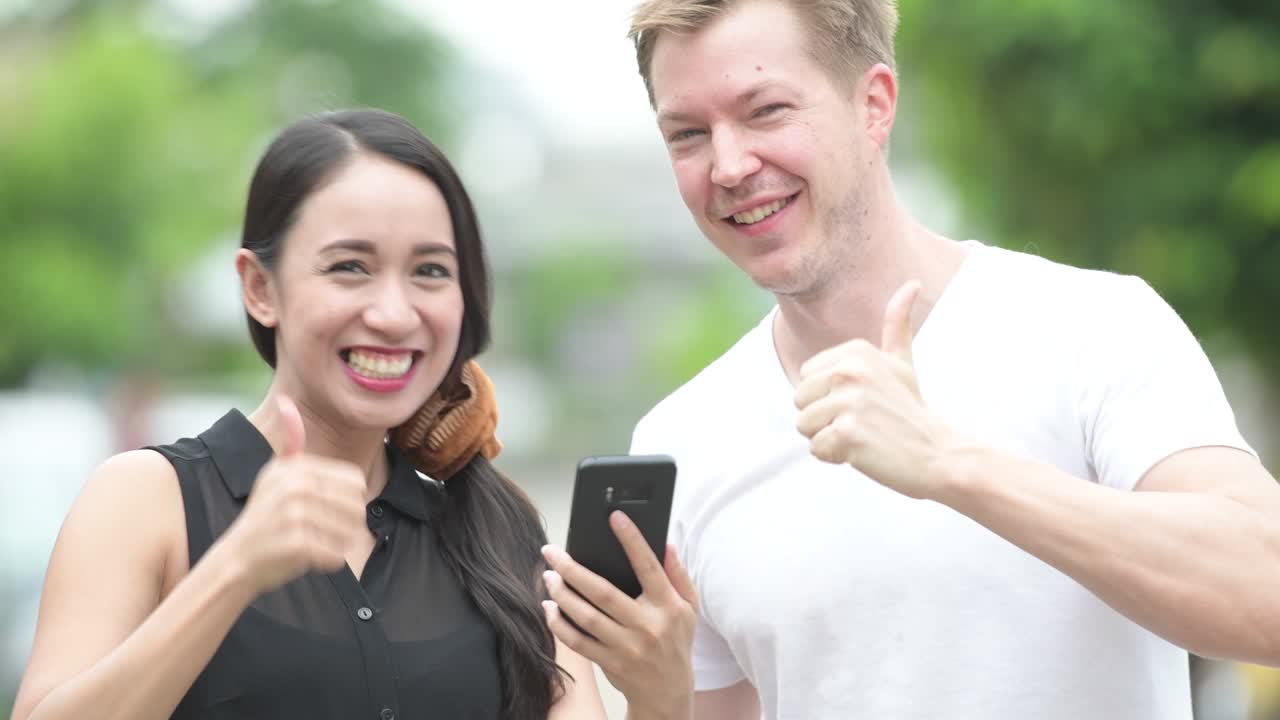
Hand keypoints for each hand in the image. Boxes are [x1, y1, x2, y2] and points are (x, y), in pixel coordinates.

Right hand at [223, 396, 368, 593]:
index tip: (330, 510)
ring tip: (315, 543)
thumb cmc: (265, 518)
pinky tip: (308, 558)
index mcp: (295, 469)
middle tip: (323, 531)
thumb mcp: (275, 475)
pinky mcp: (296, 544)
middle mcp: (294, 487)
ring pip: (350, 532)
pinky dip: (328, 561)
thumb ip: (290, 444)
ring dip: (338, 543)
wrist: (236, 560)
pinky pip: (337, 555)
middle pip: (357, 507)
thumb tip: (284, 400)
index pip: (356, 482)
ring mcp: (294, 515)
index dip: (351, 500)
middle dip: (347, 524)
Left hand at [542, 511, 695, 719]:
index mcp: (667, 606)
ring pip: (586, 616)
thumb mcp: (690, 608)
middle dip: (572, 569)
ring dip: (561, 594)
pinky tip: (548, 608)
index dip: (632, 540)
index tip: (615, 517)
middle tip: (551, 552)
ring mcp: (626, 647)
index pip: (649, 567)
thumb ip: (678, 575)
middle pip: (602, 592)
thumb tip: (666, 543)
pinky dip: (559, 624)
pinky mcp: (609, 662)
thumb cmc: (676, 642)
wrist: (668, 693)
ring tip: (548, 576)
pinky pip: (578, 642)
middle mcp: (646, 626)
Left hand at [794, 280, 958, 498]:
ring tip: (863, 436)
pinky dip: (835, 457)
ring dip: (827, 438)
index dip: (827, 396)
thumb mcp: (901, 361)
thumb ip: (897, 324)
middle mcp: (850, 371)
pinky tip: (863, 452)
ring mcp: (849, 402)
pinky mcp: (848, 433)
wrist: (937, 453)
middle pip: (799, 400)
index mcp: (855, 351)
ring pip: (804, 426)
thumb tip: (912, 283)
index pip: (804, 377)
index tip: (862, 402)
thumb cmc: (911, 410)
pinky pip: (816, 448)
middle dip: (823, 418)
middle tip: (862, 422)